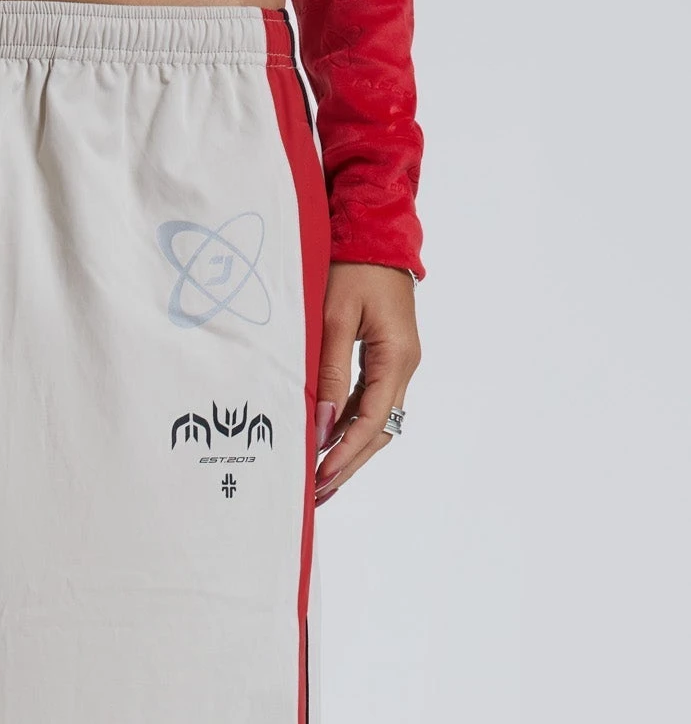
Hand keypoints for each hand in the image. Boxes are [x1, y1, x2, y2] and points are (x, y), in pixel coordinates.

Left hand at [314, 264, 419, 504]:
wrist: (376, 230)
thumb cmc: (353, 266)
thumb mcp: (334, 318)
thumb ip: (329, 373)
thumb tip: (323, 425)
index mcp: (397, 357)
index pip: (372, 421)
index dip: (346, 453)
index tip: (321, 477)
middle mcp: (404, 365)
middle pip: (379, 430)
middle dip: (349, 464)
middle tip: (318, 494)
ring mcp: (398, 363)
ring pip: (375, 420)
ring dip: (349, 450)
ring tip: (321, 479)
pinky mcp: (386, 357)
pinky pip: (369, 401)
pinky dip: (349, 426)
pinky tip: (328, 443)